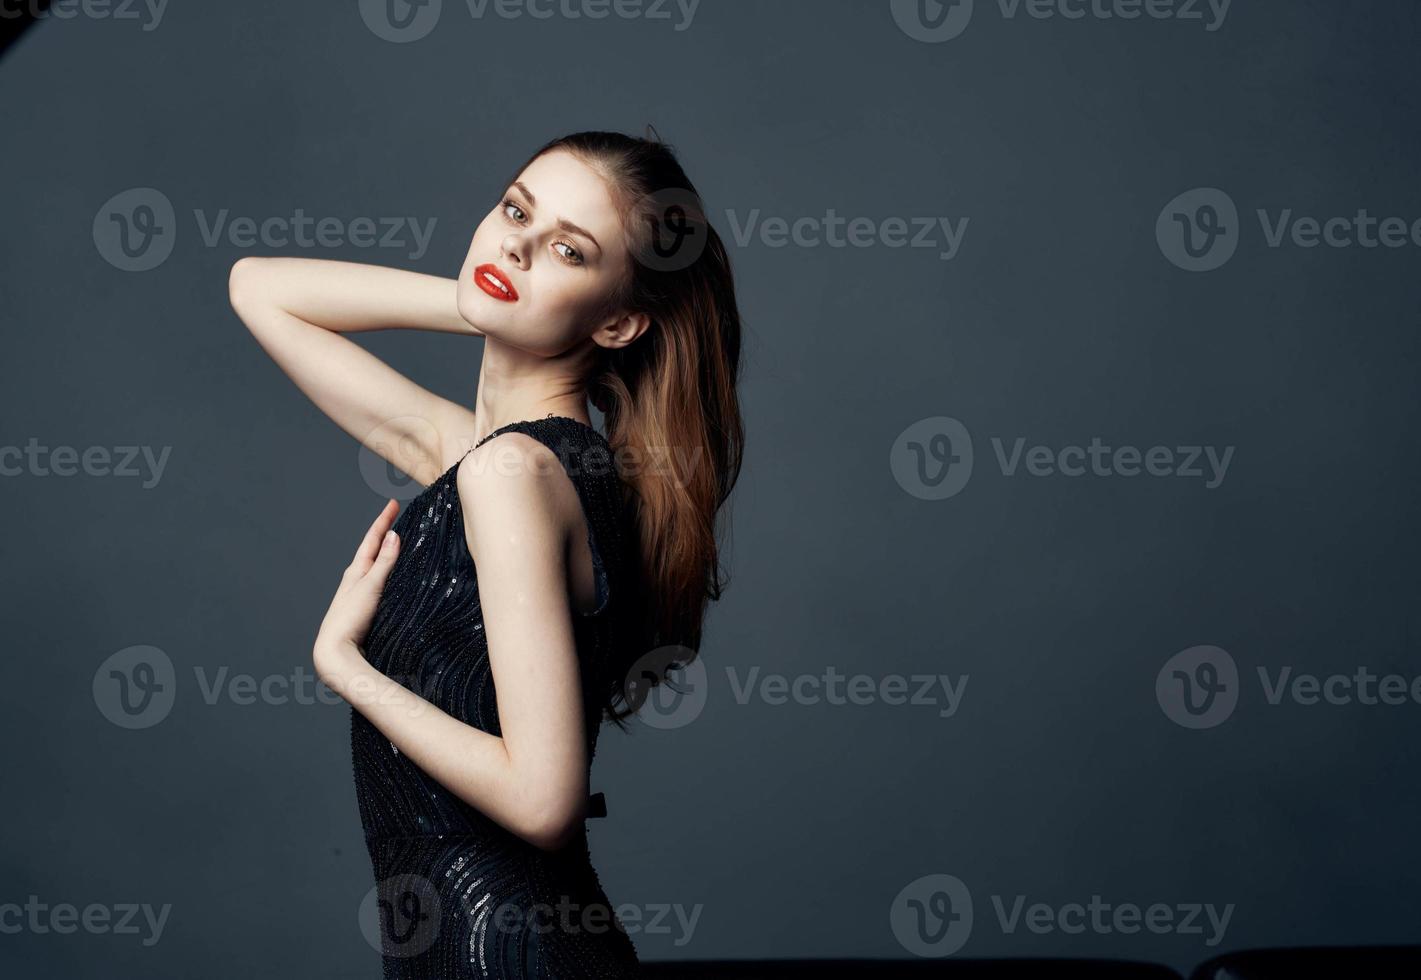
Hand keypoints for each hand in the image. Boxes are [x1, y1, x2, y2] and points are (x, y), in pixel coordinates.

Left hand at [313, 499, 401, 679]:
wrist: (335, 651)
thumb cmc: (350, 619)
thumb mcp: (370, 586)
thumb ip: (384, 562)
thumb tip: (393, 535)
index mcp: (355, 571)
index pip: (372, 539)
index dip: (383, 521)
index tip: (393, 503)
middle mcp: (354, 580)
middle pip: (371, 550)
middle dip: (384, 533)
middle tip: (395, 516)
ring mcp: (357, 594)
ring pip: (373, 566)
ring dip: (384, 552)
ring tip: (396, 541)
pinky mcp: (362, 608)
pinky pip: (376, 582)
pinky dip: (385, 571)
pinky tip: (391, 578)